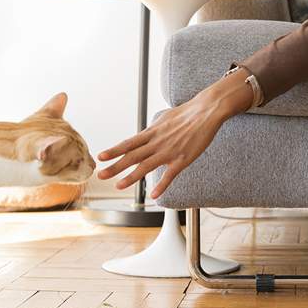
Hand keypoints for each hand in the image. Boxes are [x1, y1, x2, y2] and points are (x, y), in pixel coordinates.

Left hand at [96, 97, 224, 198]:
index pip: (129, 143)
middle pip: (132, 156)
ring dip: (131, 177)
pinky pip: (170, 175)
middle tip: (101, 175)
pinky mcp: (182, 159)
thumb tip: (146, 133)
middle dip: (115, 167)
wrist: (206, 111)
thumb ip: (154, 129)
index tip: (101, 157)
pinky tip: (154, 195)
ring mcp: (169, 151)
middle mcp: (157, 142)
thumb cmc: (186, 113)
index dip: (114, 150)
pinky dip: (162, 185)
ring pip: (146, 166)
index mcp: (152, 132)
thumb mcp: (164, 118)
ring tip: (119, 186)